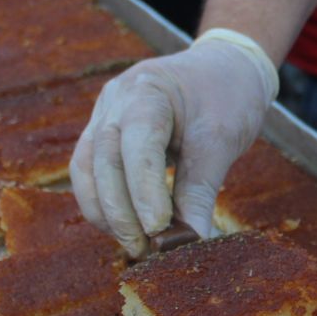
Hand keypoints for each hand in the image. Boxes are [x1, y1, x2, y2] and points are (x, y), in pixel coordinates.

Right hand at [70, 33, 277, 256]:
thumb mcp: (223, 139)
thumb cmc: (228, 96)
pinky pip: (92, 172)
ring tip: (136, 246)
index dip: (144, 191)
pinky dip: (106, 202)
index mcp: (147, 90)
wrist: (225, 67)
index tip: (159, 228)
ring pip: (87, 170)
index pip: (137, 145)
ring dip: (106, 212)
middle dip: (120, 211)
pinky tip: (129, 228)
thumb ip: (201, 188)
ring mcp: (103, 115)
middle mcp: (115, 100)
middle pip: (102, 160)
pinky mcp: (103, 133)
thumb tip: (192, 241)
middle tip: (144, 248)